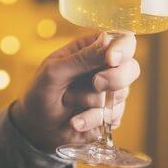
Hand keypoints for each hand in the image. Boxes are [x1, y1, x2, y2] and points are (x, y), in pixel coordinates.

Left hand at [11, 31, 139, 152]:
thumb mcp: (54, 72)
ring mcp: (110, 92)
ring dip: (93, 104)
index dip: (123, 48)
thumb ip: (82, 58)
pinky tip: (75, 121)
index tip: (111, 60)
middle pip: (131, 68)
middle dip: (115, 79)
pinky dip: (92, 120)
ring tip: (68, 103)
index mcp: (92, 48)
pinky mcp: (110, 114)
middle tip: (96, 84)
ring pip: (122, 94)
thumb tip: (108, 39)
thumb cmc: (40, 92)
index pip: (122, 39)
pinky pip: (114, 116)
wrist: (35, 127)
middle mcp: (105, 68)